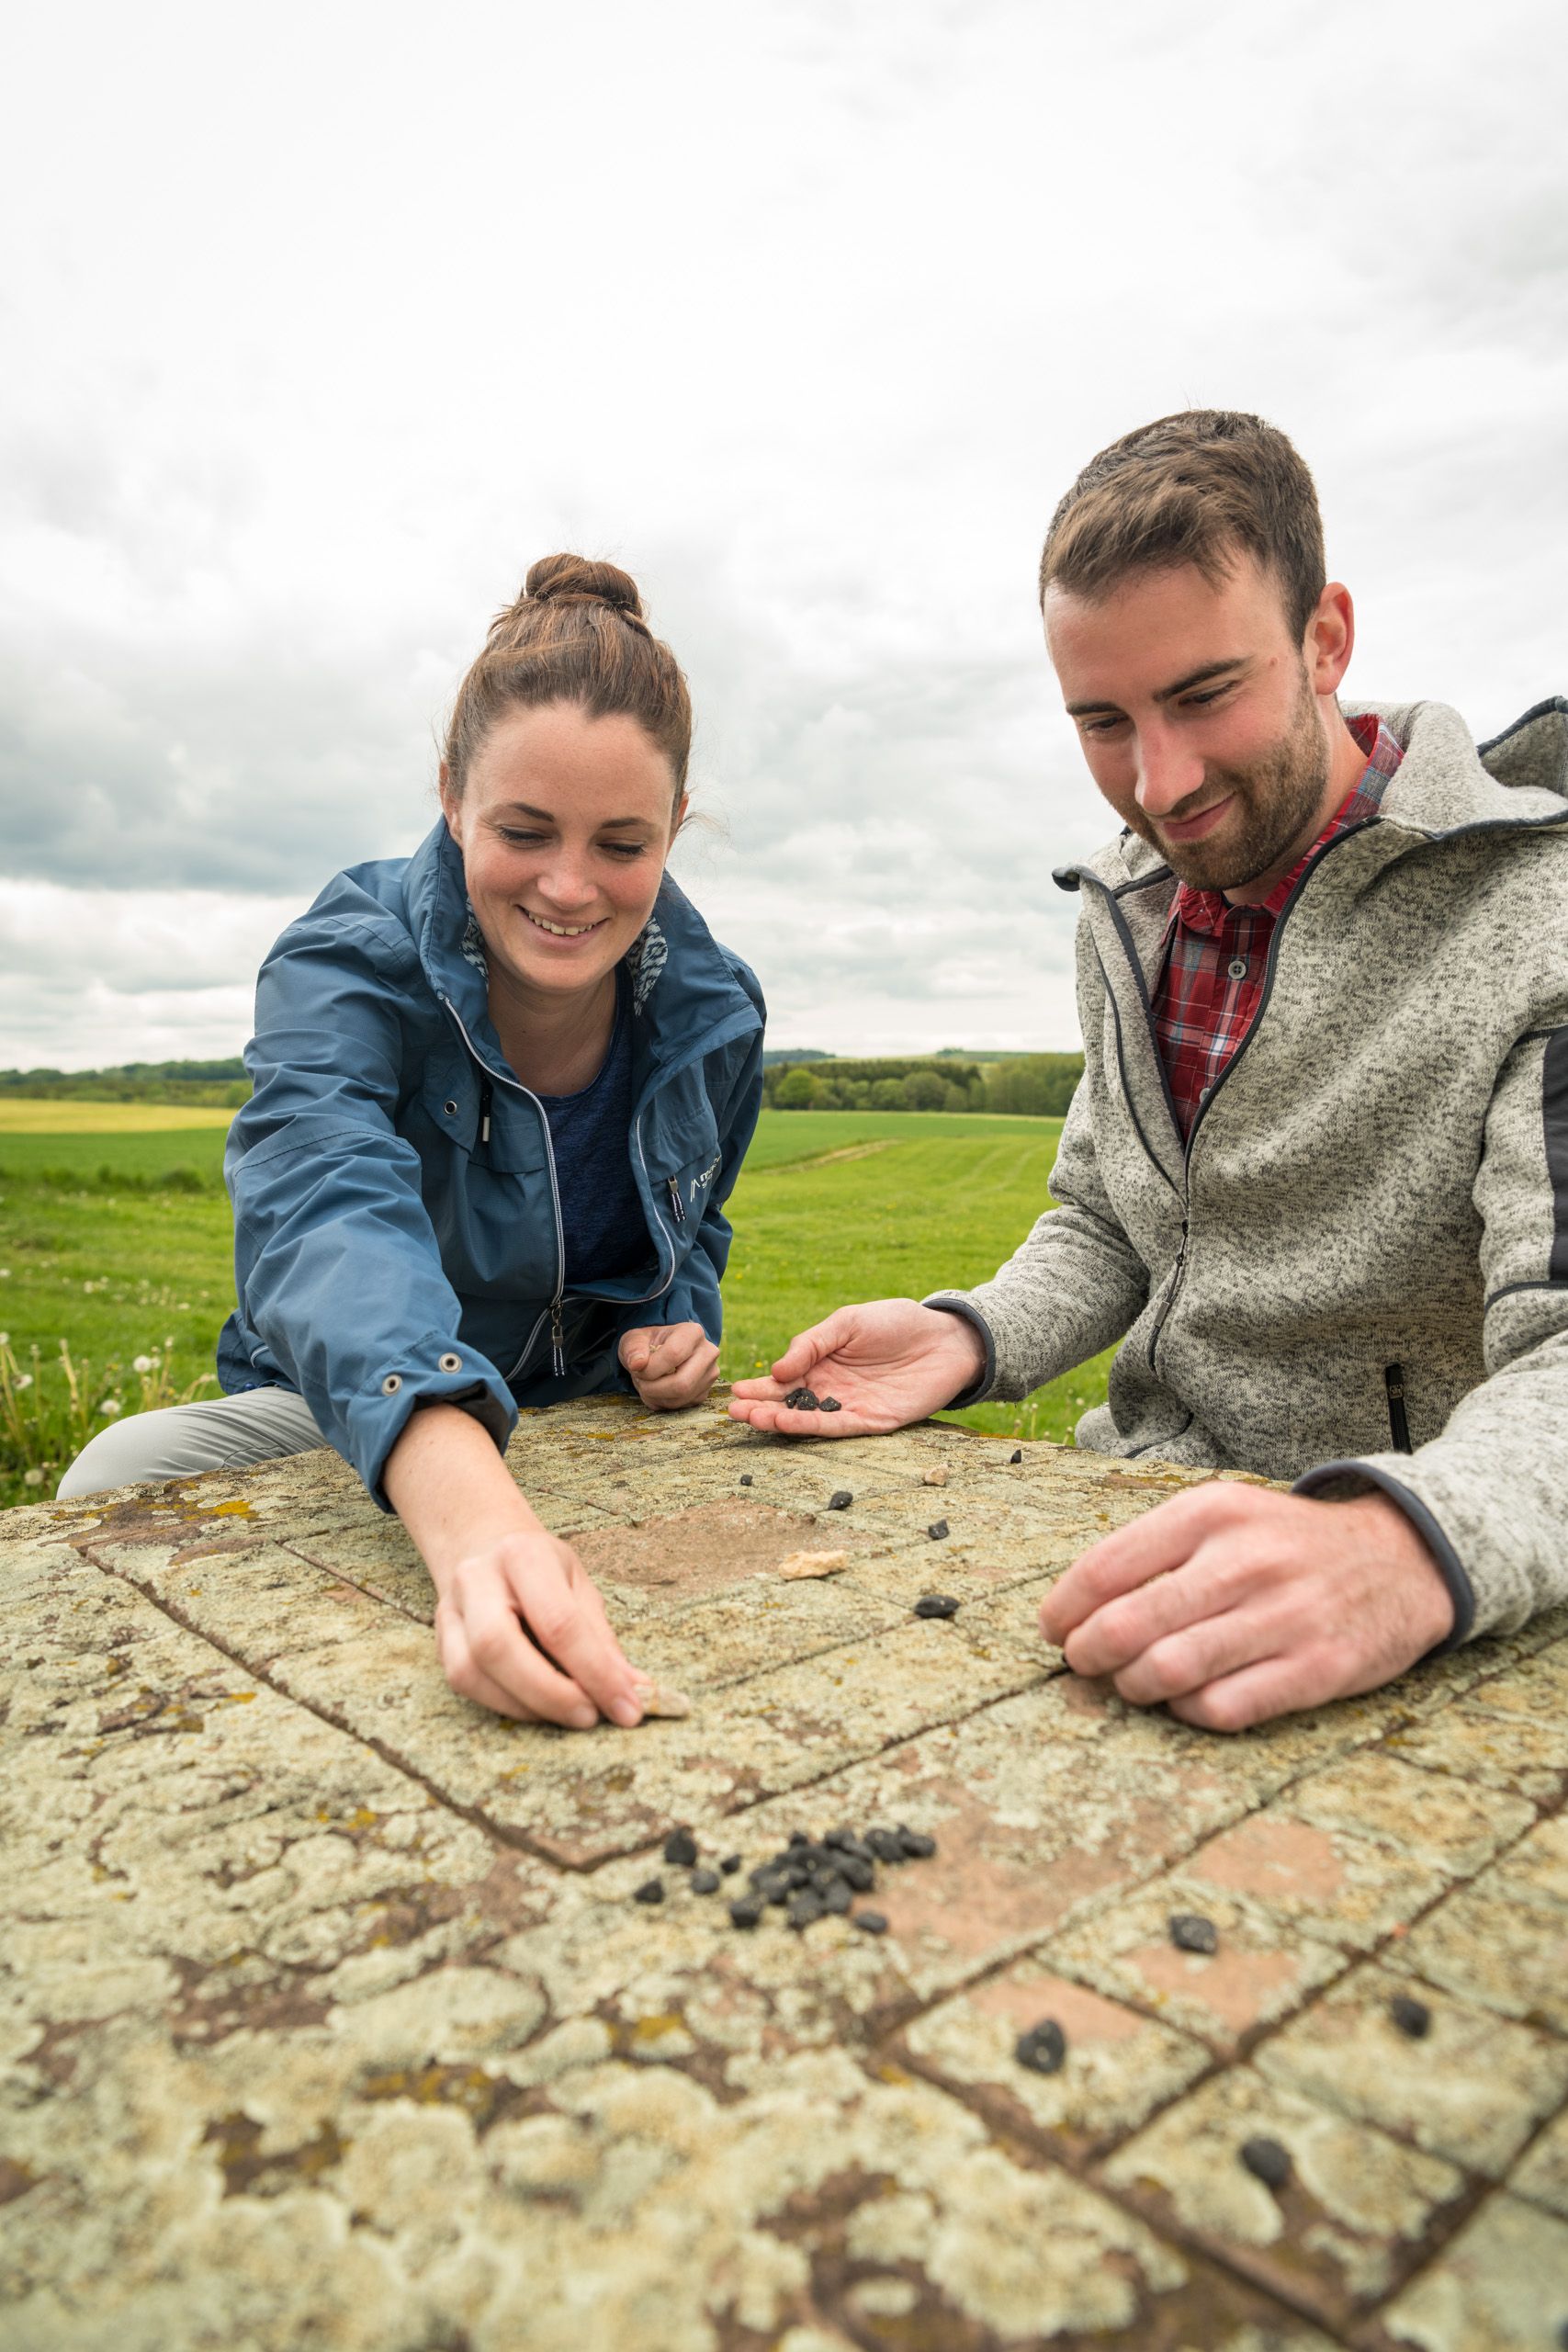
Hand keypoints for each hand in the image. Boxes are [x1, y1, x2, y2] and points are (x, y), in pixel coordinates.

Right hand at [383, 1401, 646, 1728]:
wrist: (484, 1545)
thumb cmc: (541, 1569)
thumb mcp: (579, 1586)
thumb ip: (602, 1640)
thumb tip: (634, 1691)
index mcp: (523, 1555)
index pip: (559, 1621)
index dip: (596, 1673)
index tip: (628, 1708)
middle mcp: (477, 1578)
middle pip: (498, 1645)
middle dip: (550, 1693)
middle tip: (591, 1717)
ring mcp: (450, 1609)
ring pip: (472, 1671)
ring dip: (527, 1705)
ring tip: (570, 1714)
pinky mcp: (440, 1639)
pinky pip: (464, 1683)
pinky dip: (506, 1704)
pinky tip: (538, 1708)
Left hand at [619, 1321, 718, 1408]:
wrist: (661, 1354)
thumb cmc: (648, 1344)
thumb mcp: (634, 1339)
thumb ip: (633, 1348)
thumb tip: (637, 1364)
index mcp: (693, 1333)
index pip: (674, 1354)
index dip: (651, 1368)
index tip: (637, 1368)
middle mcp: (708, 1353)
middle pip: (682, 1383)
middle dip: (653, 1388)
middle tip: (641, 1381)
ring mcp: (709, 1374)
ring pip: (681, 1398)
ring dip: (656, 1396)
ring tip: (646, 1384)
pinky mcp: (704, 1392)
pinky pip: (682, 1405)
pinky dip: (662, 1402)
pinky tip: (656, 1390)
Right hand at [727, 1299, 986, 1436]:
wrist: (946, 1338)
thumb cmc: (897, 1323)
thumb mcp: (848, 1322)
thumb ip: (812, 1343)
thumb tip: (777, 1368)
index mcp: (822, 1364)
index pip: (783, 1379)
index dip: (759, 1386)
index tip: (734, 1391)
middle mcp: (831, 1390)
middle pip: (789, 1403)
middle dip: (760, 1406)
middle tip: (733, 1410)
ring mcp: (850, 1407)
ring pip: (807, 1419)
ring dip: (778, 1421)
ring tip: (751, 1417)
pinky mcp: (872, 1422)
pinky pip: (836, 1427)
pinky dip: (810, 1427)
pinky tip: (787, 1423)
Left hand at [1039, 1484, 1455, 1731]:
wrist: (1403, 1558)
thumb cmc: (1286, 1544)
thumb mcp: (1223, 1516)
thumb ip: (1153, 1550)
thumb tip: (1073, 1607)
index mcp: (1210, 1513)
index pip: (1106, 1567)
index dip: (1064, 1609)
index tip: (1054, 1630)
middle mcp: (1244, 1560)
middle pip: (1127, 1625)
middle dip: (1088, 1655)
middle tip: (1085, 1663)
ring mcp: (1284, 1616)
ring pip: (1168, 1670)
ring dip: (1134, 1687)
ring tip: (1134, 1683)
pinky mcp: (1317, 1668)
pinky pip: (1223, 1707)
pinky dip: (1189, 1711)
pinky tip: (1188, 1700)